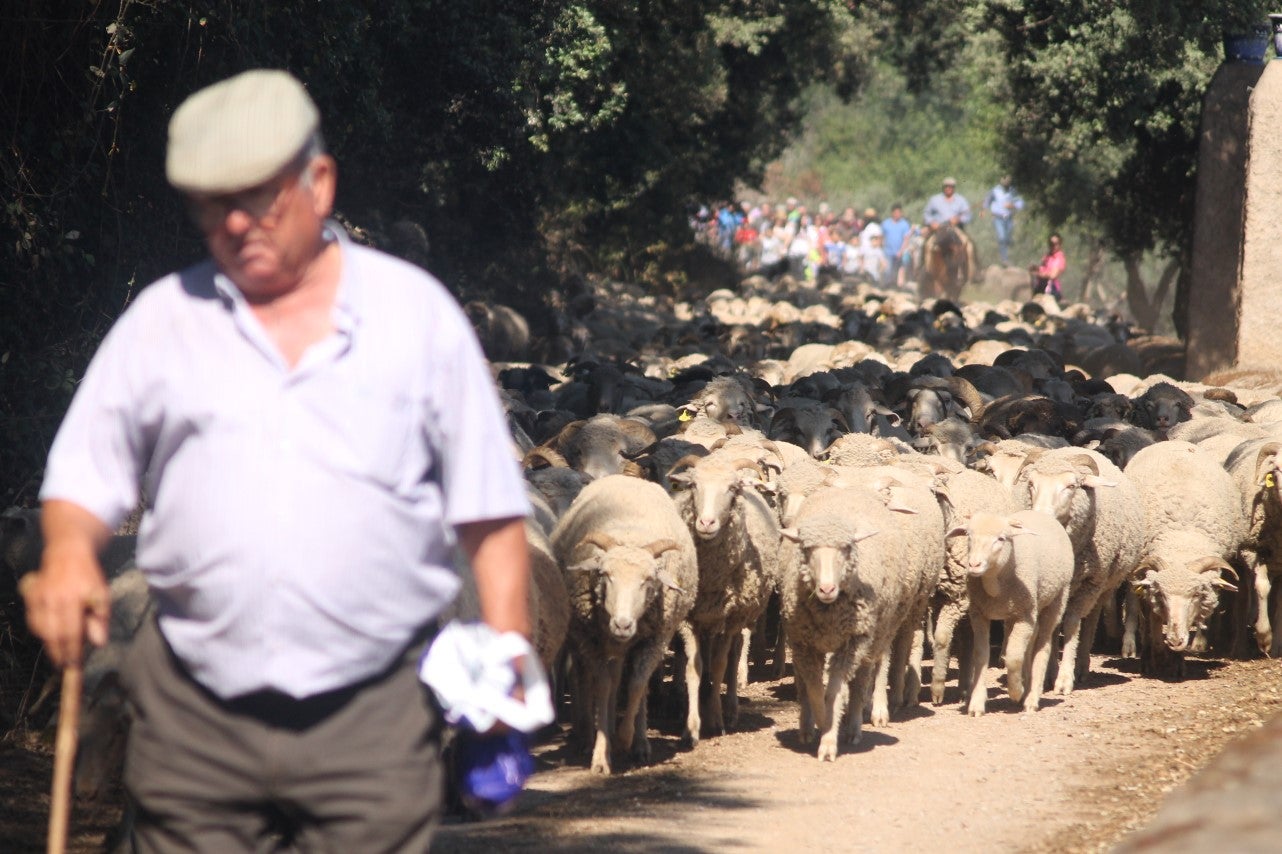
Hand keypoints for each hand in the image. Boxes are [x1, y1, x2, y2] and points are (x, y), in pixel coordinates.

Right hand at [21, 543, 110, 667]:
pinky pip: (33, 621)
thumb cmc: (88, 576)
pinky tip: (52, 633)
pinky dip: (41, 631)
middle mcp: (51, 598)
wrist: (67, 552)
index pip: (70, 632)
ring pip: (40, 629)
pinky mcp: (29, 596)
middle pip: (52, 634)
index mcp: (72, 598)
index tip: (73, 665)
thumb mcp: (102, 595)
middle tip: (65, 664)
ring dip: (50, 643)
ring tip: (61, 650)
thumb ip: (100, 620)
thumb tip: (98, 644)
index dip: (71, 651)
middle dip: (58, 653)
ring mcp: (37, 597)